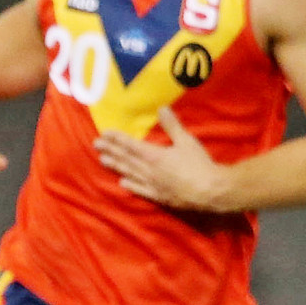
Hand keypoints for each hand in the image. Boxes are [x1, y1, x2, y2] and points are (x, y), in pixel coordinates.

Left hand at [96, 106, 232, 210]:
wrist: (210, 191)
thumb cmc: (199, 164)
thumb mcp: (186, 141)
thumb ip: (172, 125)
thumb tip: (162, 108)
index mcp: (154, 155)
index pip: (130, 145)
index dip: (117, 138)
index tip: (104, 133)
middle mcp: (148, 170)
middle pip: (126, 158)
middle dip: (110, 150)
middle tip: (95, 144)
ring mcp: (151, 184)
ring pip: (129, 173)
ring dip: (115, 166)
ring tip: (102, 160)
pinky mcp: (158, 196)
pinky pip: (140, 190)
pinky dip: (130, 186)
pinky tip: (122, 183)